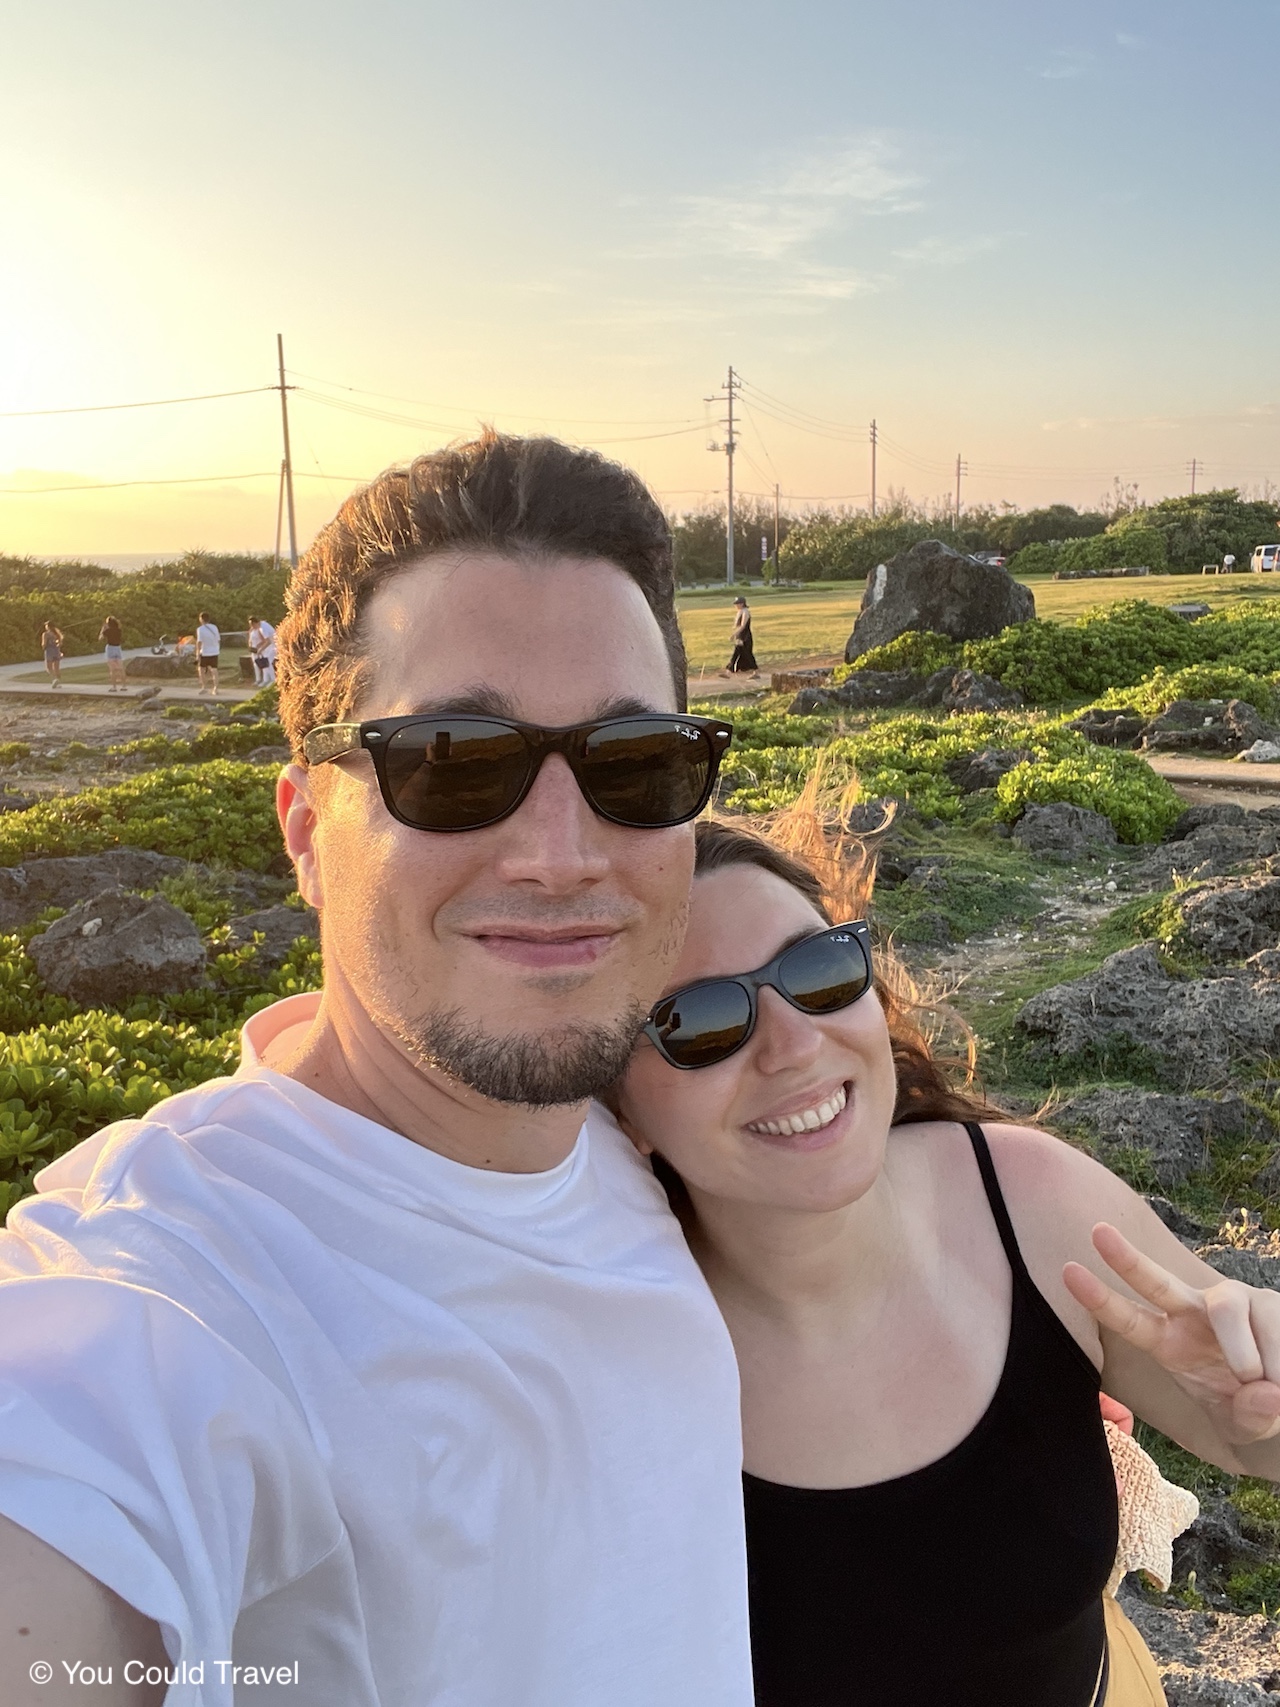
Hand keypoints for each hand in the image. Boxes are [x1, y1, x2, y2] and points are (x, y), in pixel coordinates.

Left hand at [1064, 1223, 1279, 1445]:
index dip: (1100, 1299)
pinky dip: (1279, 1363)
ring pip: (1227, 1313)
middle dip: (1126, 1259)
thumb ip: (1248, 1416)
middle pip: (1157, 1284)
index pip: (1130, 1321)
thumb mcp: (1245, 1426)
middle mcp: (1194, 1314)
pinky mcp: (1268, 1302)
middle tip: (1096, 1232)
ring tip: (1268, 1388)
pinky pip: (1271, 1328)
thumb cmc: (1254, 1411)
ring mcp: (1232, 1302)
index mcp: (1170, 1344)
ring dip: (1246, 1359)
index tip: (1068, 1271)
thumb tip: (1263, 1392)